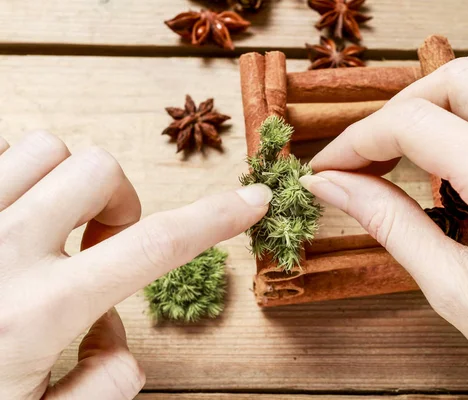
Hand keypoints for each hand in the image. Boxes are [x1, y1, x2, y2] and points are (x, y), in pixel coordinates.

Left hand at [0, 134, 270, 399]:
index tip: (252, 201)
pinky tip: (15, 216)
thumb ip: (100, 388)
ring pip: (49, 149)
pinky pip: (3, 151)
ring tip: (51, 231)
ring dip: (68, 184)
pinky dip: (22, 175)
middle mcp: (0, 251)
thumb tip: (120, 346)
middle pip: (103, 172)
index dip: (215, 219)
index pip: (157, 247)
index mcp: (38, 313)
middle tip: (99, 245)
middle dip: (121, 201)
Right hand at [300, 32, 467, 398]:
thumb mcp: (454, 290)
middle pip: (458, 78)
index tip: (335, 164)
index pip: (413, 126)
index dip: (358, 139)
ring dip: (467, 81)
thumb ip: (388, 223)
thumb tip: (333, 184)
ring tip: (443, 126)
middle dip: (401, 110)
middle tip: (378, 152)